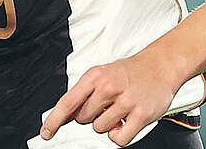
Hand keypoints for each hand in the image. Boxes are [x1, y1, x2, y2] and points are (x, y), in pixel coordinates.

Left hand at [40, 53, 180, 146]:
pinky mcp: (140, 114)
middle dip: (92, 116)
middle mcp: (108, 87)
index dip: (54, 120)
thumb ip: (85, 93)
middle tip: (107, 104)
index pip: (68, 102)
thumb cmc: (129, 72)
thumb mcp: (101, 74)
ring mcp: (125, 101)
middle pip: (83, 119)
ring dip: (108, 124)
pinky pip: (118, 138)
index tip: (46, 132)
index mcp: (94, 76)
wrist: (160, 66)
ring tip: (119, 109)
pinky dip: (120, 135)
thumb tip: (67, 114)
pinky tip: (126, 122)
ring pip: (99, 129)